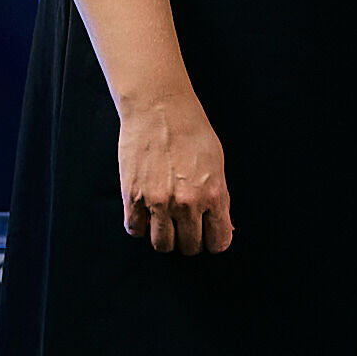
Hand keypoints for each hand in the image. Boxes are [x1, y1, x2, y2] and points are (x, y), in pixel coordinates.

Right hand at [116, 87, 232, 255]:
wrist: (159, 109)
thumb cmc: (192, 131)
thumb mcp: (217, 164)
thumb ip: (219, 198)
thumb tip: (224, 226)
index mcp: (213, 195)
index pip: (218, 241)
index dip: (214, 242)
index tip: (208, 237)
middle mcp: (187, 203)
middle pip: (189, 247)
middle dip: (189, 240)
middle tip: (184, 227)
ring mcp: (158, 202)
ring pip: (161, 244)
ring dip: (164, 237)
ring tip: (164, 223)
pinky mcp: (132, 196)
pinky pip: (135, 229)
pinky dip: (140, 226)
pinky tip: (145, 214)